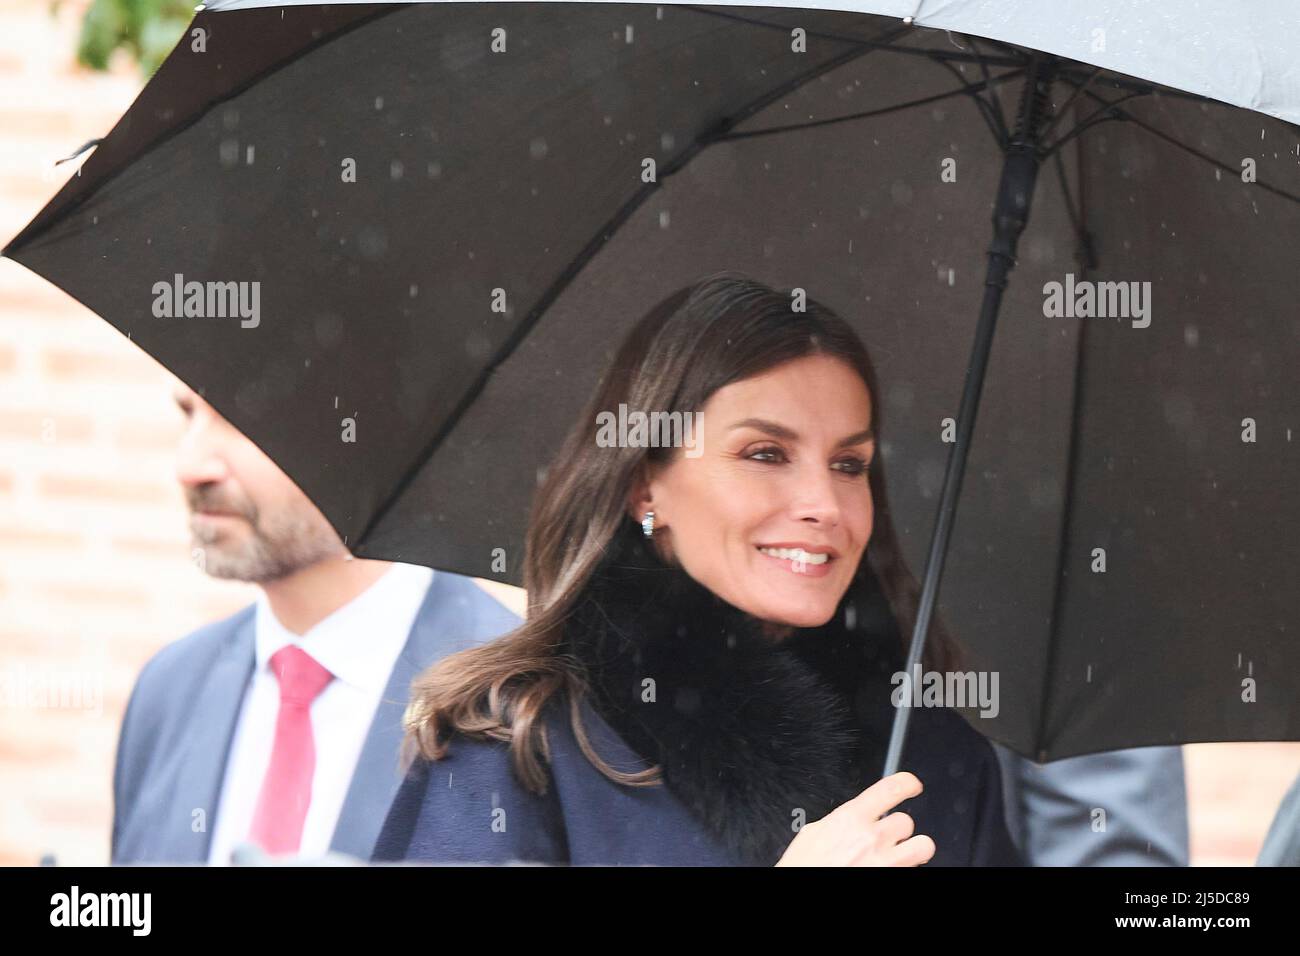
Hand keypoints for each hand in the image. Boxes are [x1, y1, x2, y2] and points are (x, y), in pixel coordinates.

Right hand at [774, 771, 935, 865]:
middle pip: (907, 821)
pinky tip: (890, 869)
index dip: (908, 782)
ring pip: (923, 845)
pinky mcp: (893, 878)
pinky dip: (906, 869)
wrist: (801, 892)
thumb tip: (845, 820)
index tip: (912, 784)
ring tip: (903, 854)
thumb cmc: (803, 867)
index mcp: (850, 819)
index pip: (891, 788)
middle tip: (886, 838)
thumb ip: (837, 823)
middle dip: (898, 829)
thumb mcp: (812, 834)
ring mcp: (886, 862)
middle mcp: (872, 838)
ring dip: (914, 849)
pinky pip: (914, 869)